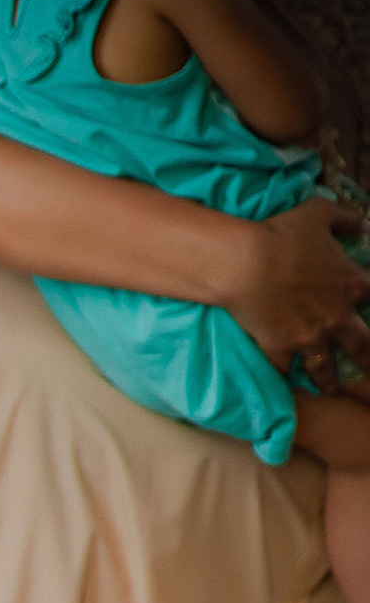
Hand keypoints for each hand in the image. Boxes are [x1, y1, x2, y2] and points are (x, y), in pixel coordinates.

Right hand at [225, 198, 369, 371]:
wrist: (246, 262)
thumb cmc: (283, 235)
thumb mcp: (320, 214)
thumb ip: (347, 219)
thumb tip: (365, 224)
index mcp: (352, 284)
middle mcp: (337, 316)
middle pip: (362, 345)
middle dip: (369, 360)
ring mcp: (309, 336)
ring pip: (326, 366)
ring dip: (329, 380)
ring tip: (331, 389)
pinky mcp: (280, 348)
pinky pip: (284, 368)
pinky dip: (285, 376)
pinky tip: (285, 383)